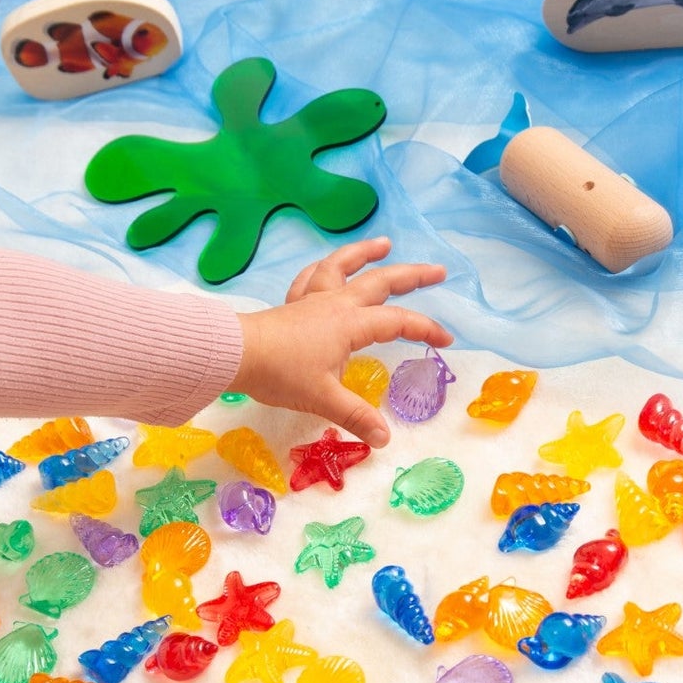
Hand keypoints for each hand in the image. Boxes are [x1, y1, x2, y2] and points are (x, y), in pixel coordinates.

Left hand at [230, 237, 452, 448]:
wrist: (236, 353)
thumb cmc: (281, 374)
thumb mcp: (323, 399)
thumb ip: (356, 417)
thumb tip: (385, 440)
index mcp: (350, 325)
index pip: (397, 322)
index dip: (425, 328)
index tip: (446, 340)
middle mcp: (337, 304)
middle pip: (380, 282)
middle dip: (412, 275)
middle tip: (438, 270)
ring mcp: (313, 300)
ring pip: (344, 266)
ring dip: (365, 253)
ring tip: (384, 243)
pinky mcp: (293, 303)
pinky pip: (312, 277)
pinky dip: (325, 267)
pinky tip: (329, 265)